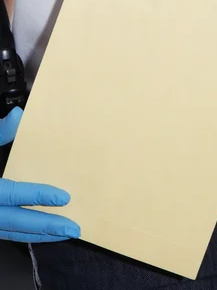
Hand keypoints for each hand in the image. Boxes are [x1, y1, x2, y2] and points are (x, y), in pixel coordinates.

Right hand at [0, 108, 79, 242]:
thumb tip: (19, 117)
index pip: (10, 194)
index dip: (37, 196)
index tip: (63, 197)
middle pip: (14, 222)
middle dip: (46, 227)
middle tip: (72, 228)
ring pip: (9, 233)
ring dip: (37, 235)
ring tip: (63, 233)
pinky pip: (4, 233)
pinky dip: (23, 234)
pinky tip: (40, 231)